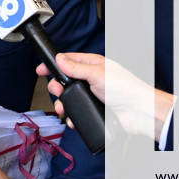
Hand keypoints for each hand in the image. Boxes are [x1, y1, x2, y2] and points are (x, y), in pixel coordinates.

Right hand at [37, 52, 175, 140]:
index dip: (54, 64)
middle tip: (56, 91)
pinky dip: (71, 116)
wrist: (137, 113)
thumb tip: (60, 59)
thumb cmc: (125, 89)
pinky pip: (77, 113)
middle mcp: (92, 80)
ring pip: (69, 98)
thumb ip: (76, 67)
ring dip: (62, 104)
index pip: (69, 61)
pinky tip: (70, 118)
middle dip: (57, 87)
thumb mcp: (97, 73)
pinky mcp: (93, 110)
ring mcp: (92, 96)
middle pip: (66, 81)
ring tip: (62, 108)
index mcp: (93, 65)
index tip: (41, 69)